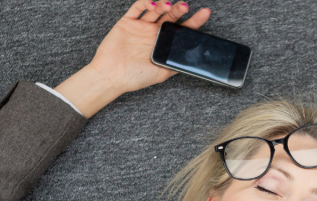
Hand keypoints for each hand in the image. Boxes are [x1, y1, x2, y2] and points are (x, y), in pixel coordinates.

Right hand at [54, 1, 211, 117]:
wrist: (112, 77)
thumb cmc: (135, 77)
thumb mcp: (162, 73)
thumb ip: (176, 64)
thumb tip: (194, 60)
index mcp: (163, 44)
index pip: (181, 30)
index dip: (194, 21)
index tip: (205, 13)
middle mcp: (153, 33)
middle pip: (170, 17)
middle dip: (180, 10)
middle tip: (185, 6)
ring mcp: (140, 27)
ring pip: (156, 10)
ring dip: (164, 5)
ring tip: (169, 5)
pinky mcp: (127, 22)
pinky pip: (137, 8)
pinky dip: (146, 3)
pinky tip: (153, 5)